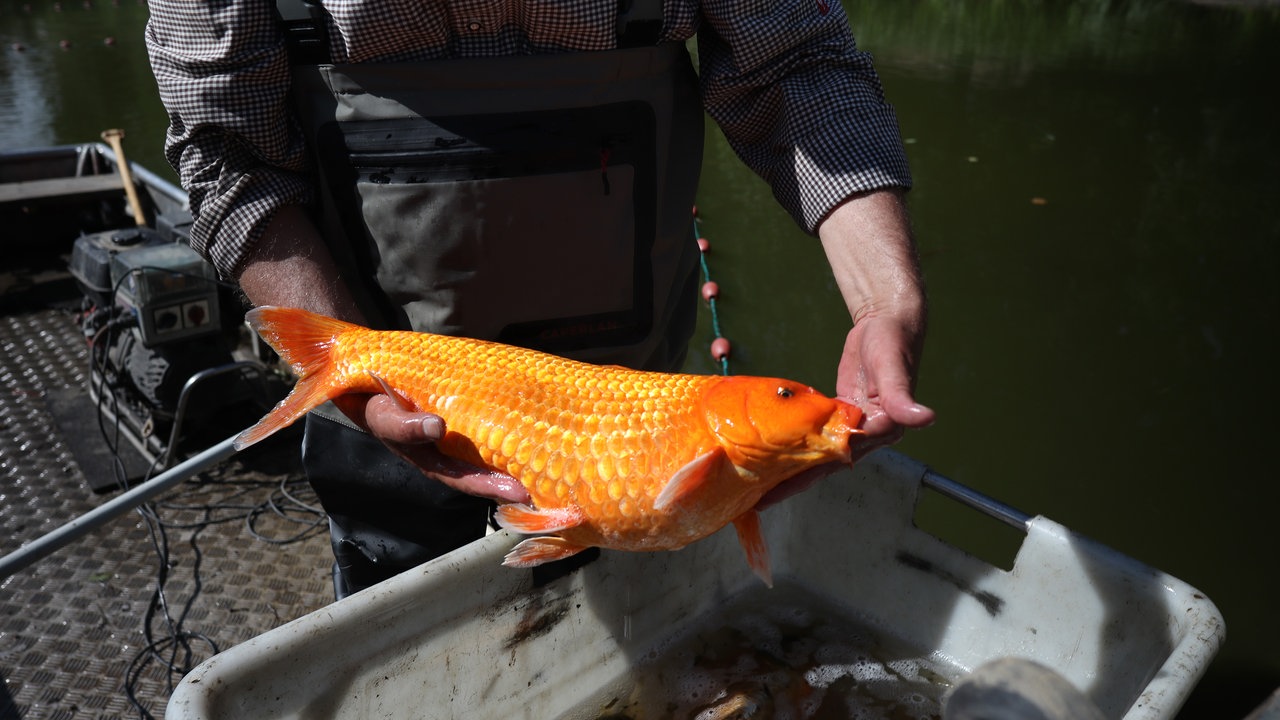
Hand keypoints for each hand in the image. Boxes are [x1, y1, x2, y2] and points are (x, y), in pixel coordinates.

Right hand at [237, 207, 529, 503]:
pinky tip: (531, 477)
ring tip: (526, 489)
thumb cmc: (347, 355)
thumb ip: (302, 336)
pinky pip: (475, 461)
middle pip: (441, 465)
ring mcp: (431, 445)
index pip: (396, 425)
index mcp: (380, 415)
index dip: (412, 426)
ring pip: (463, 470)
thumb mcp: (329, 348)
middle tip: (510, 488)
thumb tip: (265, 318)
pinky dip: (499, 470)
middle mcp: (407, 437)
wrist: (360, 368)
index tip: (433, 423)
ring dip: (494, 481)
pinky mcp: (453, 443)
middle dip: (475, 479)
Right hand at [332, 392, 530, 503]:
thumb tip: (437, 428)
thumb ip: (406, 426)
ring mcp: (459, 444)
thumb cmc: (379, 406)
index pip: (465, 479)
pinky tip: (533, 438)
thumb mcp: (385, 417)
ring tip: (546, 469)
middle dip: (511, 482)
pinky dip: (511, 438)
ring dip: (516, 463)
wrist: (373, 388)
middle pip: (486, 475)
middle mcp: (450, 459)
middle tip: (540, 487)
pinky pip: (491, 435)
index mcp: (432, 462)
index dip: (489, 486)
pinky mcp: (467, 427)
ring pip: (492, 458)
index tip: (517, 492)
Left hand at [757, 189, 934, 510]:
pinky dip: (796, 443)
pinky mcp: (841, 412)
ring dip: (791, 466)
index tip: (779, 492)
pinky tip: (774, 452)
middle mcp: (867, 434)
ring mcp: (852, 424)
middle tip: (757, 499)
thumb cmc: (894, 343)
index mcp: (881, 430)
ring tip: (759, 483)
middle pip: (824, 463)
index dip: (807, 476)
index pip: (837, 458)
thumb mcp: (894, 369)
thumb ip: (903, 398)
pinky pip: (816, 433)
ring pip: (817, 452)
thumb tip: (927, 419)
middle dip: (792, 481)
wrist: (888, 322)